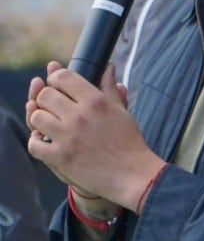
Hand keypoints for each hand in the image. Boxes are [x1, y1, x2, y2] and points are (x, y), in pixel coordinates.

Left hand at [26, 61, 164, 211]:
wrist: (132, 174)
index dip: (56, 78)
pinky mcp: (60, 157)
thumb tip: (108, 67)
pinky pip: (34, 143)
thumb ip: (109, 88)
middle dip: (47, 98)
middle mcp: (79, 116)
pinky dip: (36, 141)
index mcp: (96, 101)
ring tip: (50, 124)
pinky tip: (45, 140)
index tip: (58, 85)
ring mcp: (68, 137)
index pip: (63, 77)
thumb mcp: (121, 111)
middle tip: (54, 106)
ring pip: (36, 117)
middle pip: (45, 95)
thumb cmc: (128, 141)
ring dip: (40, 119)